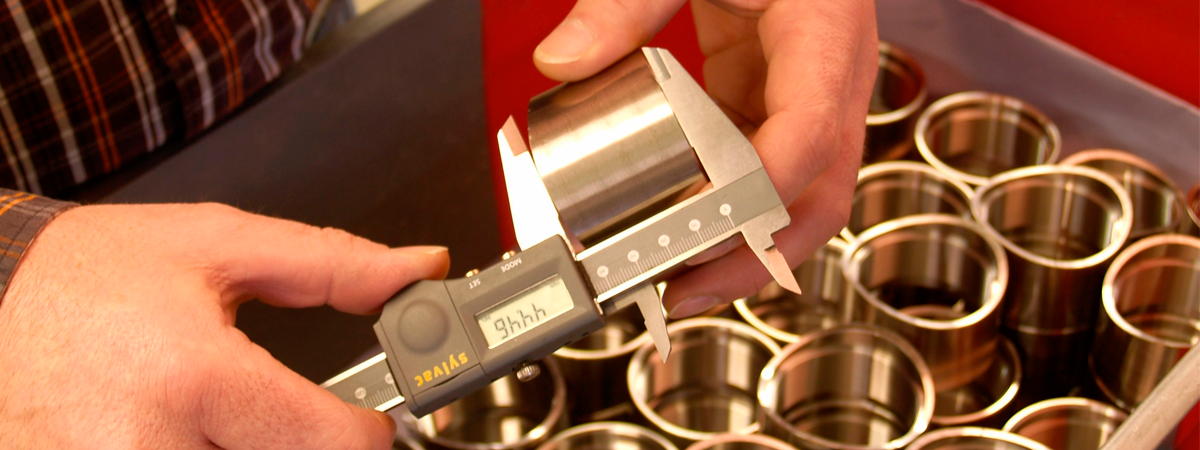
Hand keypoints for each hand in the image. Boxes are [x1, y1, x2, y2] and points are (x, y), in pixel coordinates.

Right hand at [0, 204, 448, 448]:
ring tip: (225, 422)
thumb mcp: (219, 246)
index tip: (363, 420)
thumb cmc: (89, 274)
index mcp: (197, 379)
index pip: (335, 446)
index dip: (368, 433)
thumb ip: (332, 263)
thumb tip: (417, 269)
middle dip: (303, 449)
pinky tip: (191, 436)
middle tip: (278, 416)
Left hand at [534, 0, 877, 316]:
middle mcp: (831, 71)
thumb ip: (623, 2)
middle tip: (685, 289)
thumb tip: (563, 61)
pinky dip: (727, 209)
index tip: (704, 225)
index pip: (813, 127)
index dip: (764, 189)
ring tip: (672, 279)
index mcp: (825, 28)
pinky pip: (763, 170)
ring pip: (798, 195)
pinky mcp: (775, 98)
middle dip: (756, 251)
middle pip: (820, 190)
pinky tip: (680, 231)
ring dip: (742, 244)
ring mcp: (808, 92)